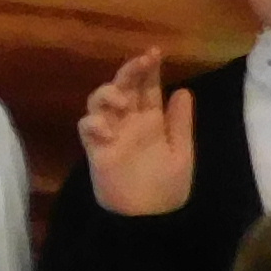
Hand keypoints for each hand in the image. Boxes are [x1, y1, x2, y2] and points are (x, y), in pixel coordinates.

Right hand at [79, 54, 195, 218]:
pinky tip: (107, 130)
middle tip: (141, 62)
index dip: (149, 70)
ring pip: (99, 101)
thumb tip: (183, 90)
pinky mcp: (95, 147)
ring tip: (122, 99)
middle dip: (129, 71)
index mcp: (151, 121)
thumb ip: (180, 123)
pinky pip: (86, 126)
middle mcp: (129, 121)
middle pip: (123, 87)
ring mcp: (110, 133)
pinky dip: (94, 122)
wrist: (147, 217)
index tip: (154, 53)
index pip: (148, 88)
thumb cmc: (167, 187)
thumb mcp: (181, 153)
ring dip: (108, 94)